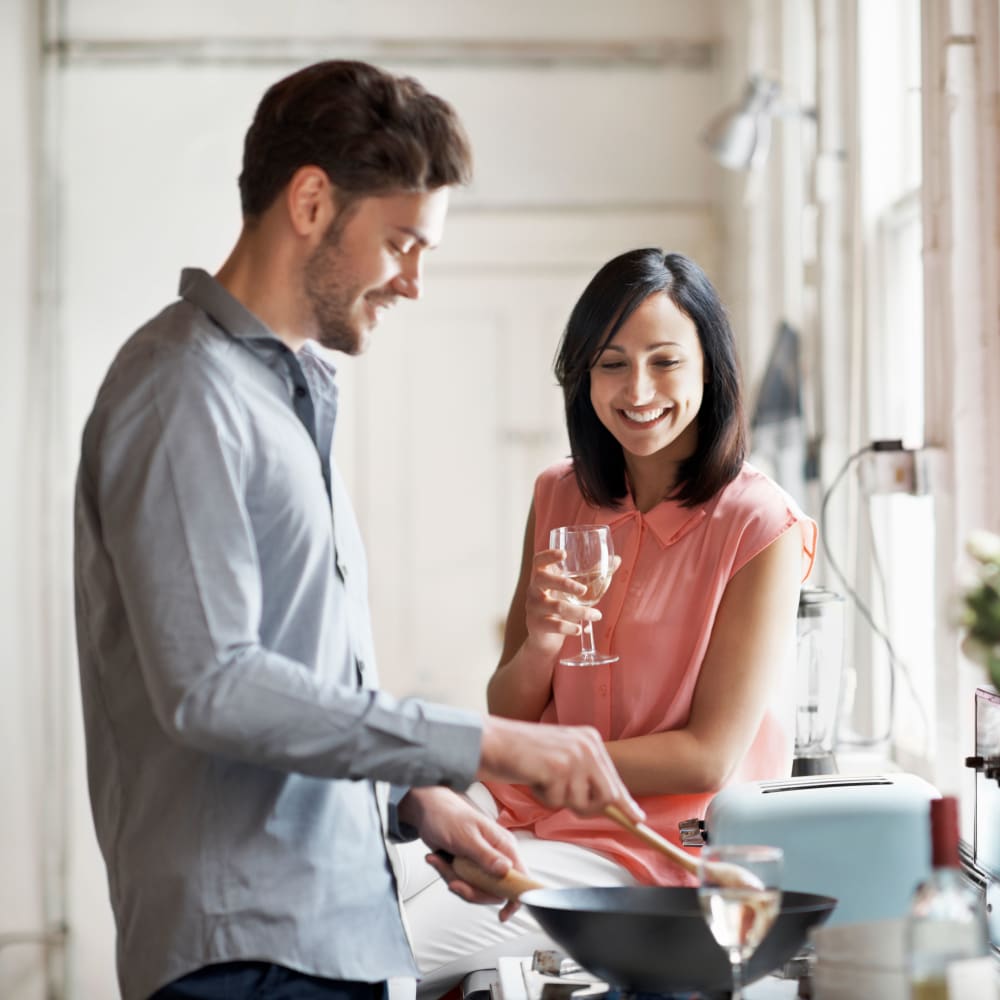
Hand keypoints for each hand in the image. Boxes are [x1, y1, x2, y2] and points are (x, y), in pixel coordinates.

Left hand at [397, 786, 522, 919]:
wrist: (429, 811)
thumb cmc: (449, 817)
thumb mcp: (467, 838)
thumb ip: (486, 856)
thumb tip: (507, 871)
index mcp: (504, 846)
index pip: (520, 877)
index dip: (516, 897)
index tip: (504, 914)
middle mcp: (497, 856)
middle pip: (494, 890)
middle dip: (470, 890)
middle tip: (453, 883)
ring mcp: (483, 863)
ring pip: (475, 888)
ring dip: (454, 879)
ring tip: (439, 861)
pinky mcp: (469, 867)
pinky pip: (463, 883)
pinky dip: (447, 874)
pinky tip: (436, 859)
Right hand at [476, 715, 643, 821]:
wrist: (491, 741)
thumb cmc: (523, 754)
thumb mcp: (562, 758)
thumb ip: (586, 777)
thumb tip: (617, 807)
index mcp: (590, 739)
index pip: (615, 781)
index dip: (625, 804)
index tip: (637, 821)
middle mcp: (587, 745)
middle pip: (607, 797)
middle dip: (586, 807)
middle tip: (558, 793)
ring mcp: (574, 756)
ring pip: (581, 803)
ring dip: (559, 800)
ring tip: (541, 778)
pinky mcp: (558, 768)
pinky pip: (559, 802)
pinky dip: (544, 798)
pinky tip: (533, 778)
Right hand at [523, 549, 619, 653]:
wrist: (544, 636)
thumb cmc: (560, 604)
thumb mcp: (573, 589)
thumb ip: (593, 574)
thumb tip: (617, 559)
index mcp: (542, 576)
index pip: (539, 561)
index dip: (549, 555)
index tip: (564, 553)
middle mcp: (534, 590)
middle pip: (543, 580)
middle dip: (564, 583)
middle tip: (584, 589)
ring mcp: (534, 608)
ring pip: (556, 606)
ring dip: (579, 611)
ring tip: (597, 615)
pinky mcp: (537, 625)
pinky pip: (554, 625)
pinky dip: (570, 627)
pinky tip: (581, 629)